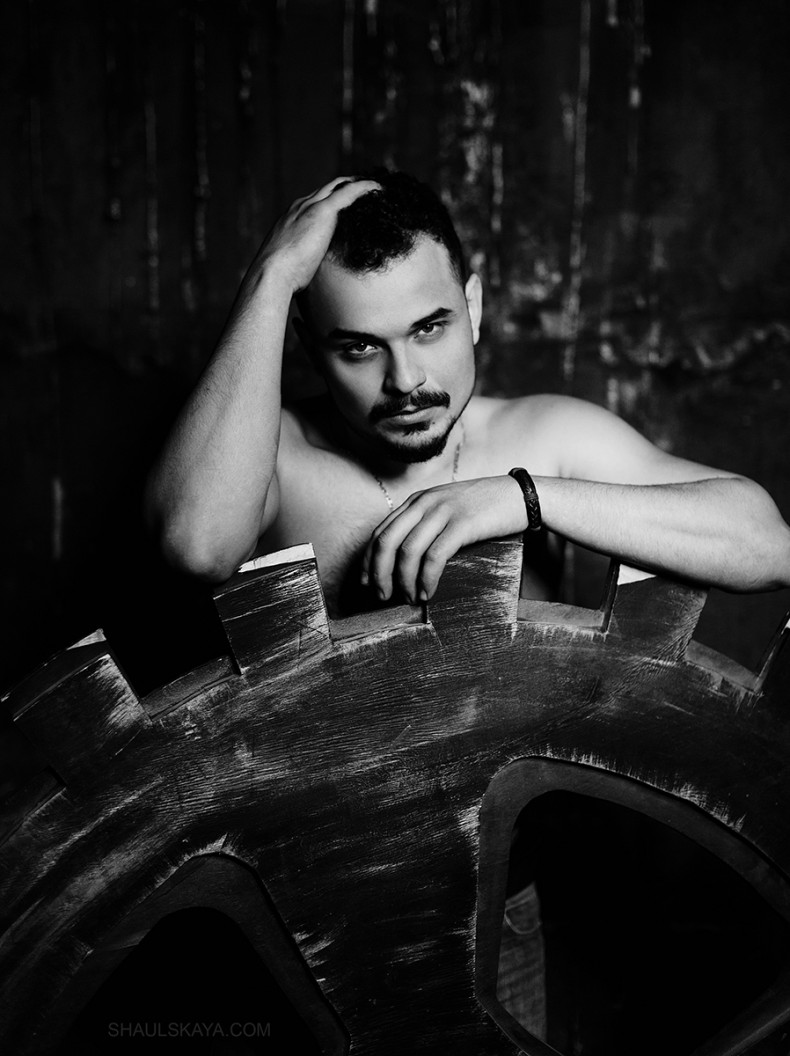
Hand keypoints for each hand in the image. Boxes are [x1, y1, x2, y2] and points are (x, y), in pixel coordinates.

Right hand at [250, 176, 379, 294]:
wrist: (272, 273)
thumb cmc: (278, 278)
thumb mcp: (288, 265)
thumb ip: (298, 263)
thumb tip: (303, 279)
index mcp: (290, 219)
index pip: (312, 202)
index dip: (329, 201)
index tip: (343, 205)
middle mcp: (299, 207)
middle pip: (325, 189)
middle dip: (344, 187)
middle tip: (364, 191)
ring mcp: (310, 206)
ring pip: (338, 186)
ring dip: (356, 185)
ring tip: (374, 188)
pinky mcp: (323, 211)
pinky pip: (349, 192)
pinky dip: (364, 188)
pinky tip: (378, 189)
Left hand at [361, 476, 526, 603]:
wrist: (519, 496)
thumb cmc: (484, 508)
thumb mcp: (447, 509)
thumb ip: (426, 524)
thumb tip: (405, 559)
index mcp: (417, 500)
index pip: (381, 531)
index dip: (369, 560)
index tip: (367, 582)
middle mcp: (425, 503)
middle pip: (387, 542)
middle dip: (379, 574)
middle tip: (383, 597)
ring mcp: (443, 512)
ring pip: (408, 552)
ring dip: (404, 581)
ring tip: (409, 598)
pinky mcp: (462, 524)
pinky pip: (434, 557)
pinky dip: (426, 579)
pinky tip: (428, 592)